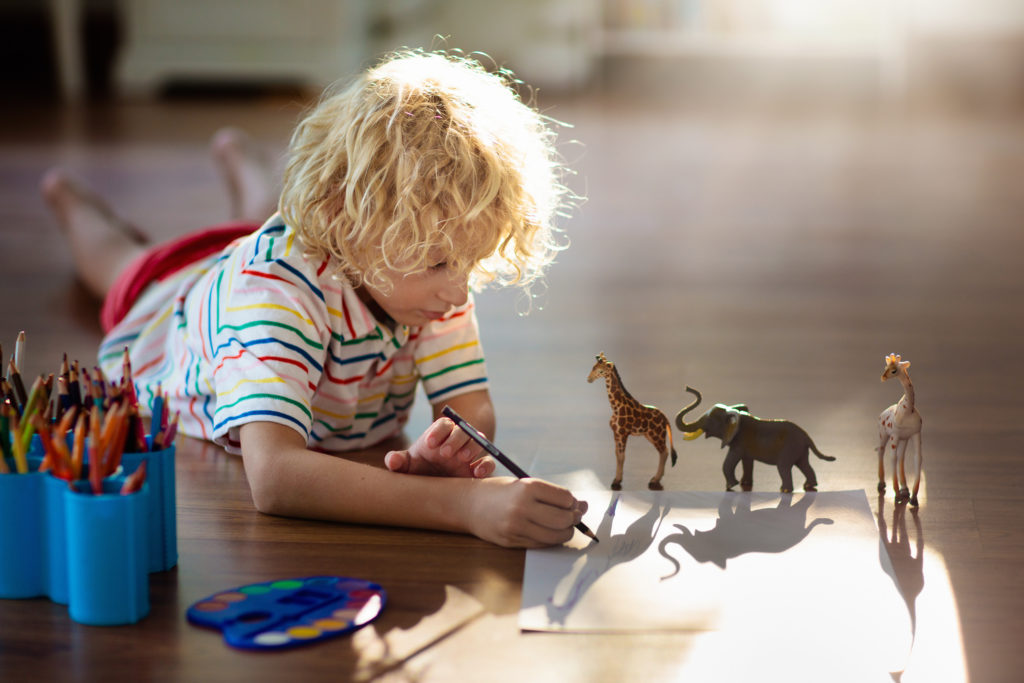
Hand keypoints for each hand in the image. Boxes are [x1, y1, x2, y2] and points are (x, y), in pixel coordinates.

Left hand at [384, 417, 494, 477]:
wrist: (434, 486)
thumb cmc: (420, 469)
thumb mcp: (407, 465)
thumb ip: (398, 461)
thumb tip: (392, 461)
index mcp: (440, 434)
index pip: (443, 424)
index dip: (438, 431)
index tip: (429, 444)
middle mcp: (456, 440)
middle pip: (462, 430)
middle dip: (455, 439)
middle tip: (444, 453)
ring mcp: (469, 452)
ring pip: (478, 441)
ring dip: (472, 447)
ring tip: (461, 459)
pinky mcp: (479, 467)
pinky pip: (488, 461)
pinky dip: (486, 464)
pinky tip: (476, 473)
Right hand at [466, 477, 589, 547]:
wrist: (468, 504)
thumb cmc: (500, 492)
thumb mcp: (524, 485)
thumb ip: (552, 495)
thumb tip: (582, 506)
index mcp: (527, 487)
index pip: (564, 498)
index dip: (572, 502)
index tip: (571, 502)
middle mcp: (522, 507)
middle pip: (563, 519)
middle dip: (573, 519)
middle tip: (572, 516)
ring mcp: (517, 527)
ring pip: (556, 535)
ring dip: (565, 531)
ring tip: (562, 525)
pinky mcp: (513, 541)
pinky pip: (542, 544)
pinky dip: (551, 539)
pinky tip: (547, 531)